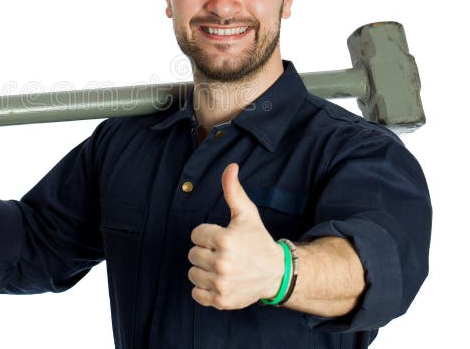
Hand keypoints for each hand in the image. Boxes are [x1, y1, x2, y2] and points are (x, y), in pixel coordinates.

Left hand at [188, 163, 284, 309]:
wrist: (277, 273)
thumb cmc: (258, 241)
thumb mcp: (247, 214)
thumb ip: (233, 190)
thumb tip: (230, 167)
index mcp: (225, 240)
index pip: (195, 234)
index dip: (207, 234)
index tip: (222, 238)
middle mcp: (222, 263)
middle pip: (192, 254)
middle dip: (205, 252)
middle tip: (224, 253)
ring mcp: (221, 283)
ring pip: (192, 273)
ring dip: (204, 270)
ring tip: (222, 267)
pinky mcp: (221, 300)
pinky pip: (196, 294)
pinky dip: (204, 289)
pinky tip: (219, 281)